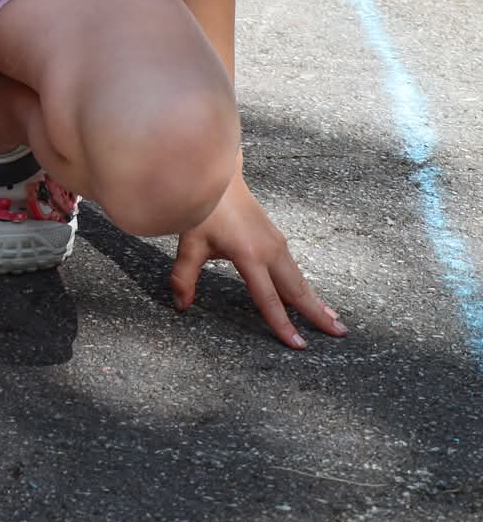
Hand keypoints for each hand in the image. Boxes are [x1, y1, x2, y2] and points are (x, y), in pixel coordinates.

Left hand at [171, 171, 345, 349]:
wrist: (220, 177)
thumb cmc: (204, 210)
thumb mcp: (190, 243)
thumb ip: (184, 277)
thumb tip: (181, 306)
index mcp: (249, 256)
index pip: (267, 298)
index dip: (282, 324)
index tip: (298, 345)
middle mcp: (270, 251)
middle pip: (296, 290)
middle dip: (317, 314)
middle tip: (339, 334)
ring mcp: (276, 243)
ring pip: (298, 279)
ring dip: (315, 300)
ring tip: (333, 321)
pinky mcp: (277, 238)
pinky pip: (293, 269)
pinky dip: (304, 286)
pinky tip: (309, 296)